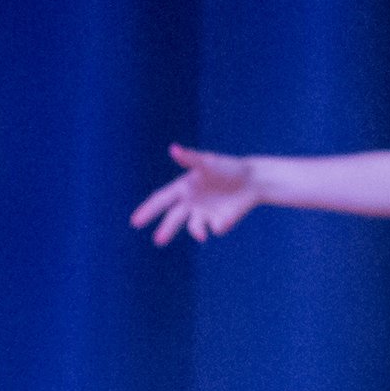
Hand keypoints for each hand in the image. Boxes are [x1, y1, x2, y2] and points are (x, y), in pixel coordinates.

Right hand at [130, 144, 263, 243]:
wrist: (253, 179)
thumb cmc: (229, 167)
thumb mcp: (209, 162)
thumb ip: (191, 159)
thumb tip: (173, 149)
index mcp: (184, 188)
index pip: (161, 200)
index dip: (147, 210)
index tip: (135, 222)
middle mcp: (191, 203)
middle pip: (173, 219)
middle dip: (166, 230)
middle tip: (159, 241)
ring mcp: (204, 214)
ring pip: (193, 227)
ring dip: (195, 231)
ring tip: (200, 234)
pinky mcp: (219, 222)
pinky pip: (215, 228)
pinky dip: (220, 224)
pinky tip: (228, 216)